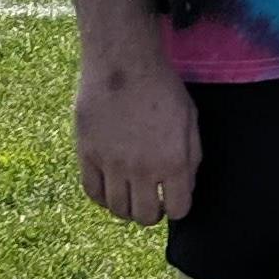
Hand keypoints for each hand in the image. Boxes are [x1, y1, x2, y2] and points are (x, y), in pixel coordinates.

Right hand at [75, 51, 200, 224]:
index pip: (178, 210)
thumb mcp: (190, 120)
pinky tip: (110, 187)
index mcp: (173, 162)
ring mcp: (112, 164)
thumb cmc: (162, 88)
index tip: (172, 199)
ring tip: (130, 195)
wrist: (123, 61)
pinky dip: (102, 197)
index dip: (177, 207)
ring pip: (117, 209)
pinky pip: (92, 191)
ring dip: (126, 208)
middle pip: (145, 217)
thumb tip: (184, 188)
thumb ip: (191, 158)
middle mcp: (142, 169)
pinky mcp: (87, 154)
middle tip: (151, 201)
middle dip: (151, 213)